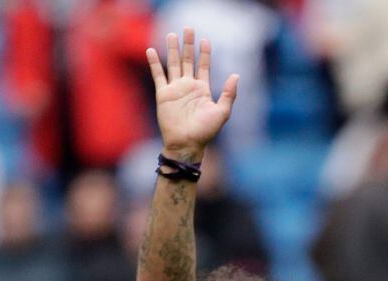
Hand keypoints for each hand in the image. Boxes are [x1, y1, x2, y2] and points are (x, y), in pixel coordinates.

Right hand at [146, 29, 238, 158]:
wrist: (186, 144)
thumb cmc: (205, 132)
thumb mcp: (222, 112)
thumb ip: (229, 94)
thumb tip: (237, 75)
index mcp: (202, 90)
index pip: (203, 66)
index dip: (204, 53)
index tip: (205, 40)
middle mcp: (188, 87)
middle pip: (188, 60)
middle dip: (188, 45)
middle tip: (188, 28)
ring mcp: (175, 89)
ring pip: (173, 64)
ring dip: (172, 49)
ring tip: (171, 34)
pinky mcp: (163, 94)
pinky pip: (158, 75)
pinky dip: (154, 63)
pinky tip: (151, 50)